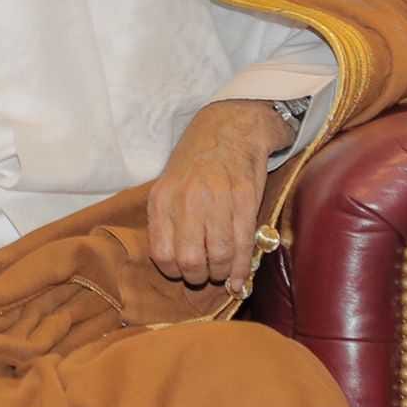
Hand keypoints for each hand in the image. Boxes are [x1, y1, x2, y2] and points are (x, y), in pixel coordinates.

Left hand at [146, 100, 292, 293]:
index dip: (174, 271)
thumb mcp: (168, 187)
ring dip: (222, 273)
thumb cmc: (196, 163)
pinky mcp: (244, 201)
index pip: (162, 254)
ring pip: (219, 257)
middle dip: (199, 277)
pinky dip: (242, 269)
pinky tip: (240, 278)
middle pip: (191, 261)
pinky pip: (243, 245)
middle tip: (206, 274)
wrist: (228, 129)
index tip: (183, 271)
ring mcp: (217, 201)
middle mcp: (187, 201)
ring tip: (223, 271)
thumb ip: (168, 222)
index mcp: (162, 200)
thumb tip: (175, 266)